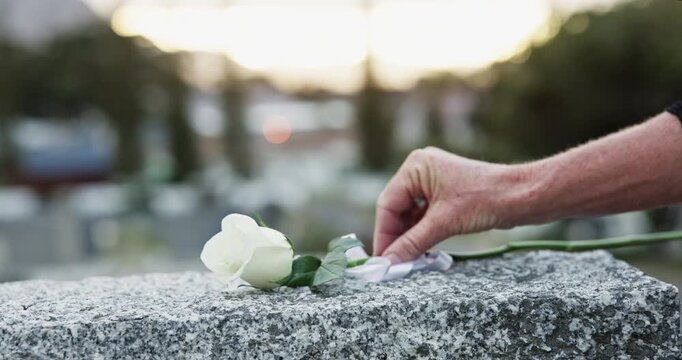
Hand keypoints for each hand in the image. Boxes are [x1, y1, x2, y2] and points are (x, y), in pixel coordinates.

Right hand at [373, 147, 525, 262]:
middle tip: (393, 263)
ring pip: (409, 214)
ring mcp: (432, 181)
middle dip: (396, 236)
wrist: (522, 196)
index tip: (382, 259)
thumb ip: (413, 243)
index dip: (384, 234)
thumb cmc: (486, 199)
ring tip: (408, 260)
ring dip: (409, 237)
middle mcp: (421, 170)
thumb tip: (390, 262)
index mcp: (416, 167)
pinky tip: (421, 250)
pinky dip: (421, 232)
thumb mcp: (444, 223)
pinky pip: (423, 215)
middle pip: (396, 209)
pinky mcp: (444, 194)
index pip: (388, 204)